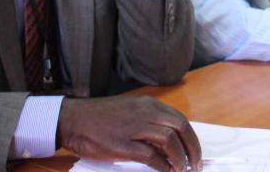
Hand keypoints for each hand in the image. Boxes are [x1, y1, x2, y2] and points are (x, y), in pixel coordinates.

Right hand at [57, 95, 200, 171]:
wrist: (73, 119)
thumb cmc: (100, 117)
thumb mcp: (130, 111)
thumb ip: (149, 121)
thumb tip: (169, 142)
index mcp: (148, 104)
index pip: (180, 119)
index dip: (191, 137)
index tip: (195, 152)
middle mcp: (145, 112)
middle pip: (180, 127)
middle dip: (192, 148)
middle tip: (196, 165)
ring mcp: (134, 128)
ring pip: (169, 141)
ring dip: (180, 158)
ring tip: (182, 170)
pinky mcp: (123, 144)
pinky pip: (151, 156)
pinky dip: (162, 165)